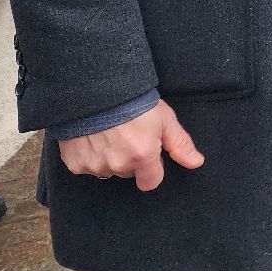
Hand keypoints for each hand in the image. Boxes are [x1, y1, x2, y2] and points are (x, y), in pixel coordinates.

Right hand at [58, 100, 203, 191]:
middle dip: (130, 159)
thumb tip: (196, 163)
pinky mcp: (75, 162)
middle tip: (128, 134)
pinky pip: (86, 165)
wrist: (95, 88)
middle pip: (129, 173)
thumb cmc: (134, 101)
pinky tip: (93, 135)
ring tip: (110, 132)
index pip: (151, 182)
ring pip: (108, 169)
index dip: (152, 168)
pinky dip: (90, 154)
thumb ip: (180, 144)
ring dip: (110, 156)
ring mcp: (94, 165)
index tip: (149, 152)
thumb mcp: (164, 118)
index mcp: (142, 156)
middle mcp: (118, 165)